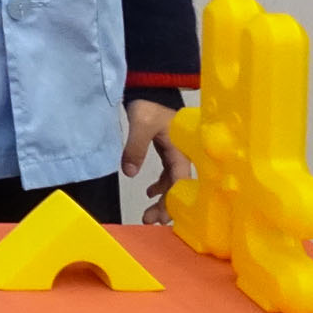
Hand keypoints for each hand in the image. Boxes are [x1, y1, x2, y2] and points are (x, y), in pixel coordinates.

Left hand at [124, 98, 191, 224]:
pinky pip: (168, 175)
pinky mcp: (169, 153)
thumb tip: (129, 173)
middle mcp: (183, 155)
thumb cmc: (150, 105)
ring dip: (163, 199)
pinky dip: (160, 186)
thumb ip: (135, 147)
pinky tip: (150, 194)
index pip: (180, 181)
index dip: (173, 199)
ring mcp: (177, 155)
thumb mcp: (141, 124)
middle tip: (151, 221)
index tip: (164, 215)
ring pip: (173, 184)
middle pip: (178, 187)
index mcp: (182, 150)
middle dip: (167, 206)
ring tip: (149, 216)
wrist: (151, 90)